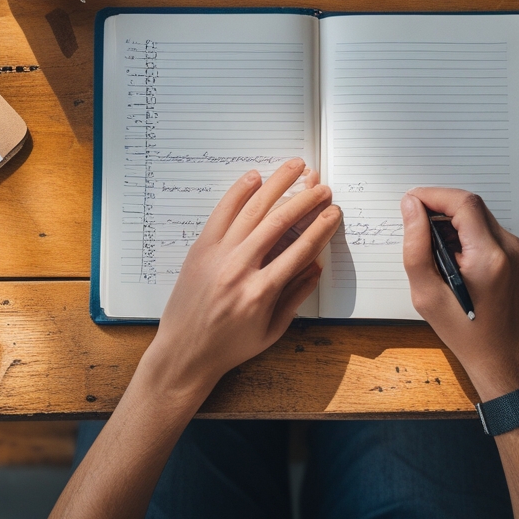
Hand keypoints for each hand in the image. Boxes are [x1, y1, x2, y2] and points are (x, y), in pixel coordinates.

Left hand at [143, 159, 341, 403]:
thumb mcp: (272, 330)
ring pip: (251, 210)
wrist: (184, 352)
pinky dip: (238, 192)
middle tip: (322, 186)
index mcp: (260, 293)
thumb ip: (296, 296)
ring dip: (276, 185)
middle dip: (304, 200)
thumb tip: (317, 264)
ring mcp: (217, 255)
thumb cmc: (230, 346)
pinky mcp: (200, 248)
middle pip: (278, 223)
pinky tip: (255, 177)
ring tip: (295, 167)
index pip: (299, 250)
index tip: (334, 212)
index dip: (320, 227)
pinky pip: (221, 212)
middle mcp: (238, 269)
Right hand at [400, 188, 518, 400]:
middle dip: (438, 205)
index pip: (462, 203)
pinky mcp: (513, 253)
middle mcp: (507, 247)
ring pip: (476, 213)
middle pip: (470, 204)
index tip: (410, 202)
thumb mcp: (427, 294)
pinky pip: (483, 227)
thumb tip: (411, 208)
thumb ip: (416, 246)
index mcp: (488, 256)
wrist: (500, 356)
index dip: (432, 195)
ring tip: (427, 241)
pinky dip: (461, 230)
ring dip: (449, 218)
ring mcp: (513, 249)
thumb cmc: (464, 332)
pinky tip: (446, 252)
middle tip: (413, 220)